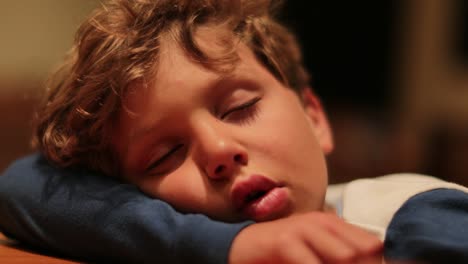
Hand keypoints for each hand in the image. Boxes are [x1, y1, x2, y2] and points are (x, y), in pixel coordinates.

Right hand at [229, 212, 381, 263]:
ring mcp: (304, 229)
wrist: (245, 245)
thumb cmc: (284, 251)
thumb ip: (338, 253)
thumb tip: (372, 261)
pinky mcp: (286, 241)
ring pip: (345, 257)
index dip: (374, 262)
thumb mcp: (316, 250)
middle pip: (361, 252)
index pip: (372, 245)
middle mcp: (323, 222)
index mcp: (334, 224)